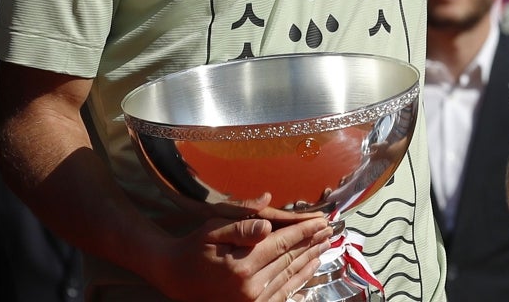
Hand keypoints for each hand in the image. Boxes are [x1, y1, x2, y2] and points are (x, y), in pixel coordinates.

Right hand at [153, 195, 331, 301]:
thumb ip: (243, 223)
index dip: (304, 230)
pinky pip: (283, 293)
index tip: (322, 220)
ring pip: (290, 276)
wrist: (177, 277)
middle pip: (290, 259)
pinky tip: (310, 267)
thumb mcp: (215, 228)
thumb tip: (268, 215)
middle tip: (330, 230)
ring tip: (325, 245)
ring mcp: (252, 300)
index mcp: (242, 264)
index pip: (282, 242)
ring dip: (310, 259)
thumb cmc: (197, 247)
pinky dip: (299, 280)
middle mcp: (249, 286)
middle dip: (312, 243)